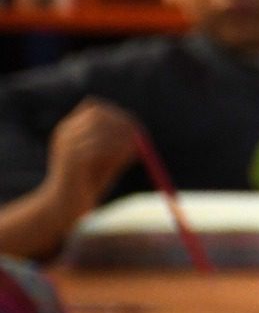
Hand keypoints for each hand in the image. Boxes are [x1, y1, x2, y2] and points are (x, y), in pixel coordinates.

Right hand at [44, 99, 138, 215]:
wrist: (64, 206)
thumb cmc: (87, 185)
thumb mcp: (107, 162)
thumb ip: (119, 148)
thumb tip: (139, 135)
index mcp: (71, 130)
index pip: (94, 107)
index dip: (118, 114)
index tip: (137, 128)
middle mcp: (66, 133)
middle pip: (98, 113)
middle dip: (122, 124)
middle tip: (139, 139)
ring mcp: (67, 145)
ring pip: (99, 129)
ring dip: (119, 141)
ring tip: (126, 158)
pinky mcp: (71, 159)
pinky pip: (98, 147)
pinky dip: (115, 153)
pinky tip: (119, 165)